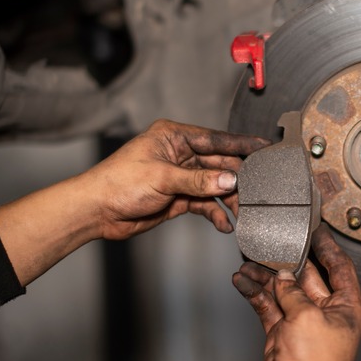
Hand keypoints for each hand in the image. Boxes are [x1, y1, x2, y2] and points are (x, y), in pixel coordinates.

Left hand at [83, 119, 268, 239]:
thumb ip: (199, 180)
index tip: (264, 147)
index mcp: (175, 136)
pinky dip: (215, 213)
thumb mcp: (162, 178)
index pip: (216, 138)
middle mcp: (180, 154)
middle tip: (257, 190)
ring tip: (242, 212)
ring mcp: (180, 177)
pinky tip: (224, 223)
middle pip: (219, 164)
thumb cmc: (118, 183)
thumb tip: (229, 179)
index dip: (241, 144)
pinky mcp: (179, 197)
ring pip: (214, 186)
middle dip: (237, 179)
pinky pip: (205, 203)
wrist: (97, 211)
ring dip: (228, 200)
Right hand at [232, 225, 360, 360]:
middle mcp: (326, 314)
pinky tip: (242, 282)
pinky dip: (254, 293)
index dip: (329, 246)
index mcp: (346, 308)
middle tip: (273, 244)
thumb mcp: (307, 318)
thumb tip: (285, 277)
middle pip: (307, 276)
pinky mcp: (282, 334)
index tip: (319, 229)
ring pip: (283, 290)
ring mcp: (302, 324)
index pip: (341, 267)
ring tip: (248, 264)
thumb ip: (294, 292)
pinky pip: (268, 306)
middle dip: (287, 260)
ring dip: (265, 277)